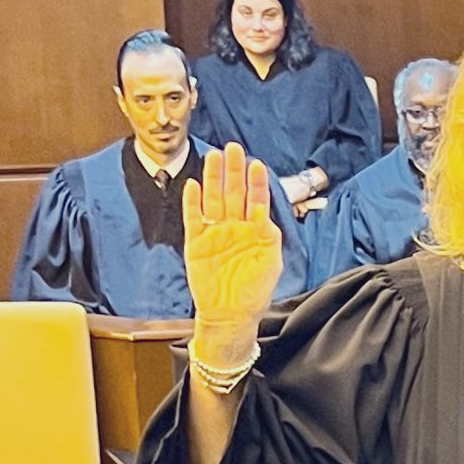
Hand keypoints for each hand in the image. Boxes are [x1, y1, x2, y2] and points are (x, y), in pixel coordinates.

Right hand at [182, 144, 284, 334]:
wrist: (230, 315)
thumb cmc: (254, 292)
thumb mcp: (270, 264)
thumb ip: (269, 237)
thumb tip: (264, 214)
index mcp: (254, 232)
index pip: (255, 200)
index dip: (256, 183)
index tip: (257, 164)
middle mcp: (233, 228)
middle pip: (232, 192)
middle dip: (234, 171)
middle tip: (233, 148)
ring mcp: (214, 233)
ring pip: (212, 198)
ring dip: (213, 178)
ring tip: (214, 156)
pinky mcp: (196, 242)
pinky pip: (192, 217)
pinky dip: (192, 201)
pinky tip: (194, 184)